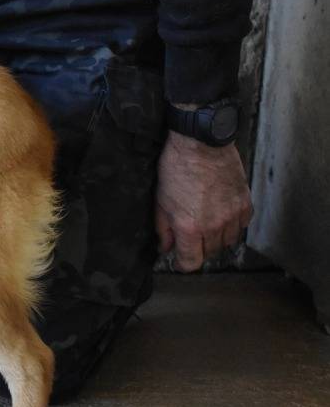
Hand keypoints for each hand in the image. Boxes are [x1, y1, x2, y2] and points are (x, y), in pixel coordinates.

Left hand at [155, 131, 253, 271]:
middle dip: (197, 249)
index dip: (182, 263)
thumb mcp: (161, 201)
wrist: (201, 143)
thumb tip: (166, 247)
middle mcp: (214, 226)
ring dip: (215, 239)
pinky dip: (232, 226)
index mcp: (189, 227)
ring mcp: (233, 215)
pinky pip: (242, 226)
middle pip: (209, 254)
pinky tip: (221, 215)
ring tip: (205, 224)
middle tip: (188, 236)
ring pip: (227, 242)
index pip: (191, 262)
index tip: (179, 258)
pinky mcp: (245, 204)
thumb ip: (164, 229)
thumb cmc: (177, 168)